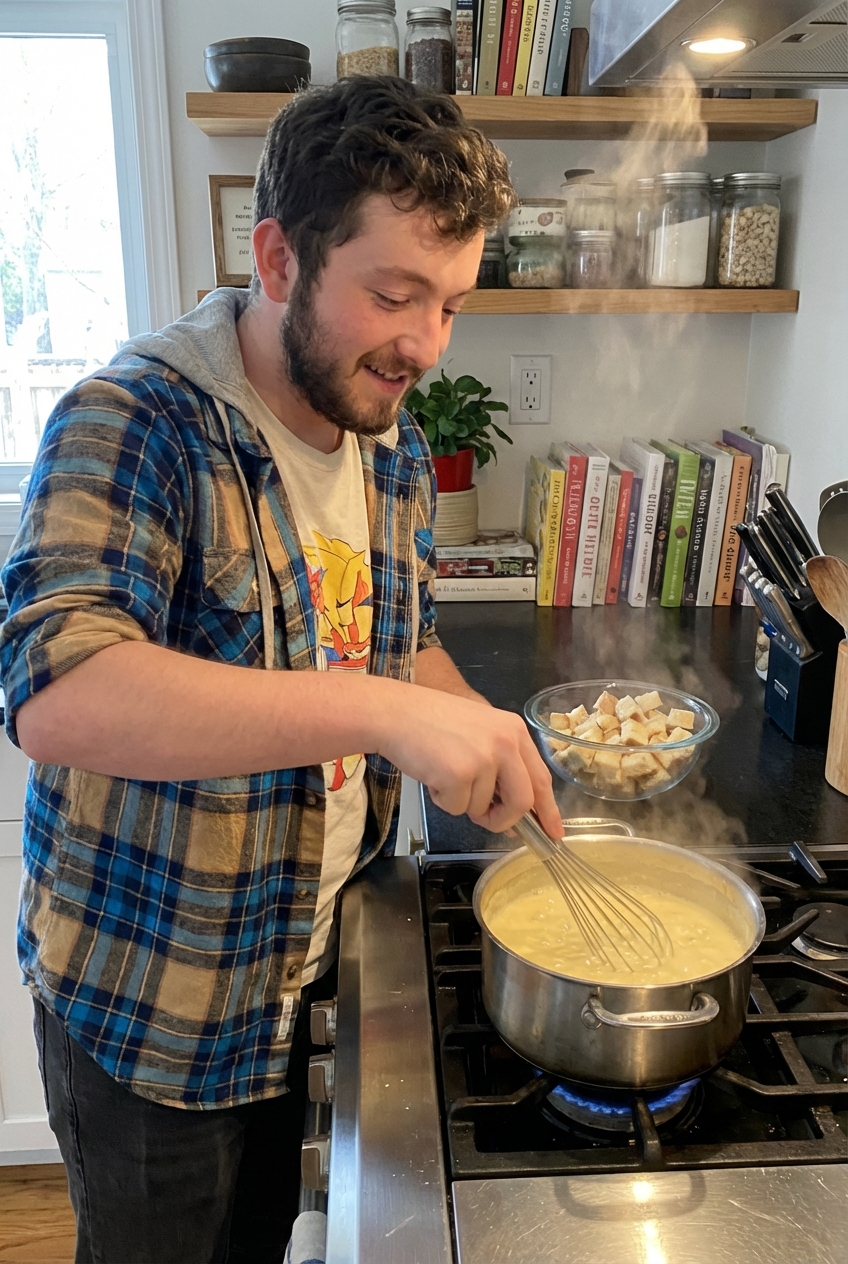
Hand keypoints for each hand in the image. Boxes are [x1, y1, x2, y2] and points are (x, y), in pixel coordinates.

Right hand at [377, 686, 561, 837]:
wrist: (396, 712)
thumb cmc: (432, 723)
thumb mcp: (479, 735)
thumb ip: (502, 769)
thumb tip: (515, 816)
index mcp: (514, 731)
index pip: (541, 778)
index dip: (549, 809)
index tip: (554, 832)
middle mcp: (505, 743)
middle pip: (522, 801)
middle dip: (503, 820)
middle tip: (486, 820)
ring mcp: (484, 758)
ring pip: (483, 808)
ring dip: (462, 803)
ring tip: (443, 773)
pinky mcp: (459, 774)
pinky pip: (456, 808)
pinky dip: (442, 801)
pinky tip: (432, 774)